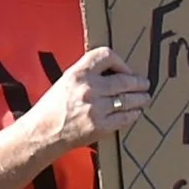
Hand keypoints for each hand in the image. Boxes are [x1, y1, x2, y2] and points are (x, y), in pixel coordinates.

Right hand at [29, 47, 151, 153]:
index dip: (121, 62)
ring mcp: (95, 109)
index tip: (126, 70)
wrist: (43, 132)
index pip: (107, 56)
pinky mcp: (100, 126)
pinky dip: (133, 114)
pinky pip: (125, 117)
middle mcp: (88, 89)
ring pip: (128, 99)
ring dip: (140, 98)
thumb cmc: (53, 107)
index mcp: (78, 73)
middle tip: (144, 84)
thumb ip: (88, 74)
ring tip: (144, 98)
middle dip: (138, 83)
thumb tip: (116, 72)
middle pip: (124, 80)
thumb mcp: (66, 81)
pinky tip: (135, 112)